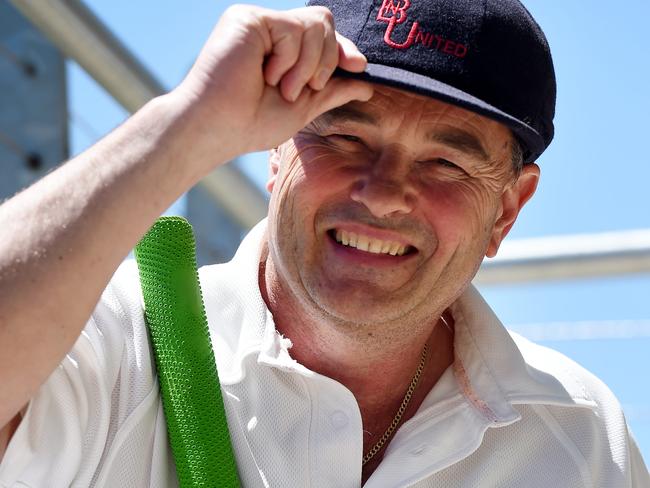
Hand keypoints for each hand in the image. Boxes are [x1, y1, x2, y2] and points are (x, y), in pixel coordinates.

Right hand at [172, 5, 373, 166]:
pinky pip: (293, 28)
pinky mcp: (248, 19)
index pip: (323, 34)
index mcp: (282, 50)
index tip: (358, 66)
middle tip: (300, 89)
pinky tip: (265, 75)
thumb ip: (333, 91)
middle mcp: (270, 31)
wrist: (220, 128)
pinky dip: (288, 60)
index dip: (342, 48)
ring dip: (306, 66)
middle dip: (324, 61)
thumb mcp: (304, 107)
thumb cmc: (252, 123)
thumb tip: (367, 85)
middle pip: (324, 22)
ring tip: (279, 87)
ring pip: (314, 24)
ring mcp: (259, 23)